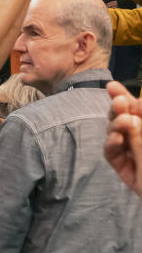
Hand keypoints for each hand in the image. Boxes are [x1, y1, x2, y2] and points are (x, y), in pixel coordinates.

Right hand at [105, 81, 141, 195]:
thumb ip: (140, 134)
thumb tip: (132, 110)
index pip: (140, 110)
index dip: (129, 98)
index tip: (113, 86)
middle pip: (128, 117)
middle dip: (119, 107)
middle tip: (115, 98)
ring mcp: (134, 152)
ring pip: (118, 132)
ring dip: (116, 125)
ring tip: (121, 122)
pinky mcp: (125, 166)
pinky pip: (113, 152)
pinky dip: (112, 144)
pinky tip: (116, 139)